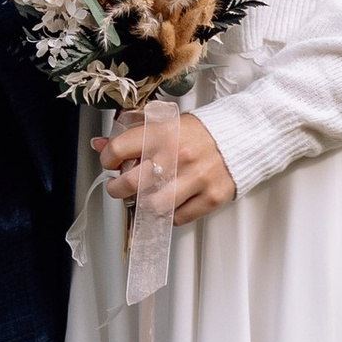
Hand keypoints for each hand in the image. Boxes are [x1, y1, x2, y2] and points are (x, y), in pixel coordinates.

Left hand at [94, 108, 235, 226]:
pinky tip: (169, 202)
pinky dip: (169, 215)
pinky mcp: (210, 197)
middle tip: (119, 187)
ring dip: (142, 206)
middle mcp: (178, 156)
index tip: (110, 164)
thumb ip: (132, 133)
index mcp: (163, 133)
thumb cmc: (200, 132)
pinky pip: (178, 218)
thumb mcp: (165, 123)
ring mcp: (195, 179)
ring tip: (144, 198)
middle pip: (130, 184)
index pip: (118, 150)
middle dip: (117, 189)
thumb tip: (99, 145)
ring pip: (153, 206)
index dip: (107, 160)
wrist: (242, 136)